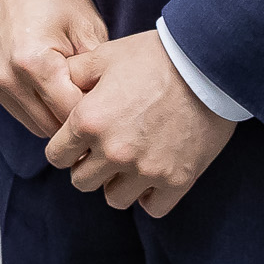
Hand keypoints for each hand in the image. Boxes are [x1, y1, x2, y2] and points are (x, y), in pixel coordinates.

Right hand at [0, 0, 108, 138]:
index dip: (97, 115)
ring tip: (80, 100)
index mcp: (34, 63)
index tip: (116, 109)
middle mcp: (9, 78)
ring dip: (59, 120)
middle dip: (78, 123)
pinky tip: (58, 93)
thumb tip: (107, 109)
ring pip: (37, 126)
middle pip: (53, 128)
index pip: (72, 114)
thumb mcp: (87, 27)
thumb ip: (96, 73)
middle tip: (101, 108)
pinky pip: (22, 113)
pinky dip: (42, 110)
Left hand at [43, 31, 236, 217]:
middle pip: (81, 182)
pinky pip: (152, 207)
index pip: (56, 156)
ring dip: (117, 183)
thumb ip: (74, 74)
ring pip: (114, 199)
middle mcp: (113, 151)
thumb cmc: (153, 56)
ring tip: (129, 162)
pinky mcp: (177, 180)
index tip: (78, 142)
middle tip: (103, 150)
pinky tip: (153, 173)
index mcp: (89, 121)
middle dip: (87, 167)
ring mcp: (145, 169)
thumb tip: (58, 85)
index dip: (64, 148)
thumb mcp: (104, 56)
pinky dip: (150, 196)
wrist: (206, 66)